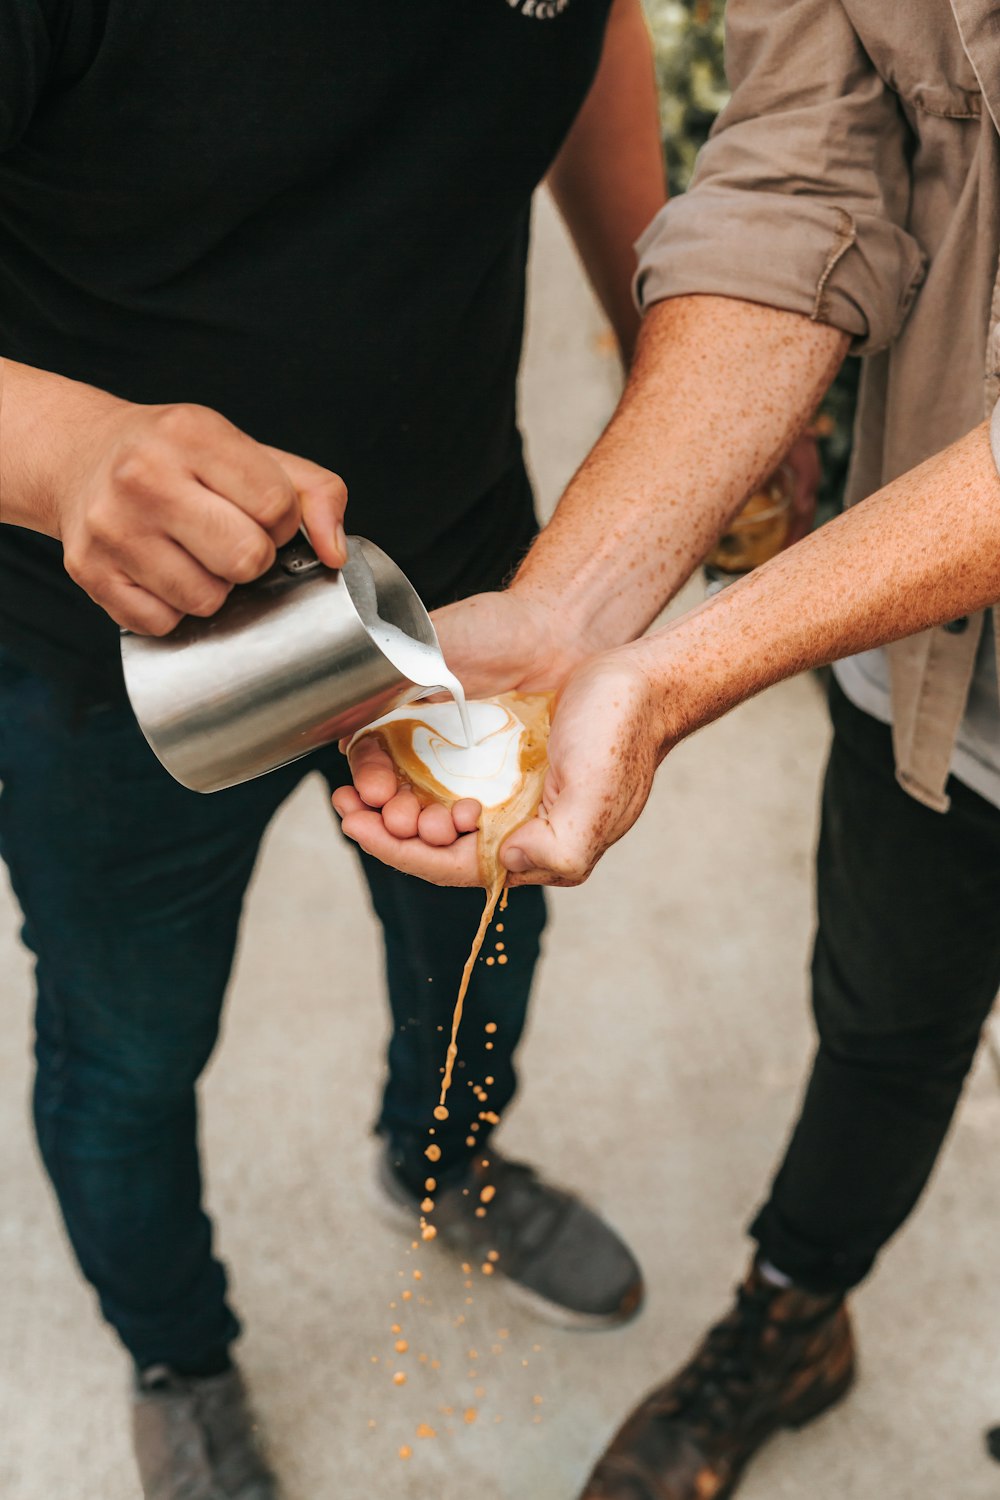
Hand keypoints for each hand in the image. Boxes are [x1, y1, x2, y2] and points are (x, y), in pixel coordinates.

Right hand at [54, 397, 347, 633]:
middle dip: (251, 559)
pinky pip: (162, 623)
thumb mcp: (246, 451)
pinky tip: (160, 572)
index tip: (259, 515)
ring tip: (191, 554)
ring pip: (207, 600)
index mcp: (192, 434)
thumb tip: (335, 553)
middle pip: (246, 559)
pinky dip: (171, 609)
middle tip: (226, 539)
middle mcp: (144, 476)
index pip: (276, 506)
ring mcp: (111, 527)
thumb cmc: (178, 459)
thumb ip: (314, 492)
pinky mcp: (90, 571)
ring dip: (212, 588)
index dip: (280, 523)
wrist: (80, 456)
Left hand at [334, 645, 664, 887]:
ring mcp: (506, 790)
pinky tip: (388, 754)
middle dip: (390, 826)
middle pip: (435, 842)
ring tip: (363, 782)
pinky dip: (414, 768)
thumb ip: (558, 844)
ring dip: (396, 799)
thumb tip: (504, 863)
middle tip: (351, 799)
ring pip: (433, 808)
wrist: (642, 677)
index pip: (452, 867)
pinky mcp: (500, 755)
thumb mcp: (595, 797)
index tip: (354, 825)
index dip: (398, 851)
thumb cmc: (623, 735)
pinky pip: (444, 770)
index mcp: (535, 848)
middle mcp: (516, 826)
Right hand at [340, 587, 593, 813]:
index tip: (374, 791)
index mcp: (394, 709)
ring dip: (426, 825)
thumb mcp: (430, 643)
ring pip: (430, 808)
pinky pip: (470, 807)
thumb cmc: (490, 628)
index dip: (367, 776)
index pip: (368, 754)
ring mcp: (456, 763)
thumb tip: (350, 716)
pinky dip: (464, 822)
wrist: (552, 633)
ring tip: (437, 827)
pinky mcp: (490, 778)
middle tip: (403, 821)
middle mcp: (420, 741)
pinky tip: (468, 821)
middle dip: (392, 813)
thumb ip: (390, 674)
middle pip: (395, 792)